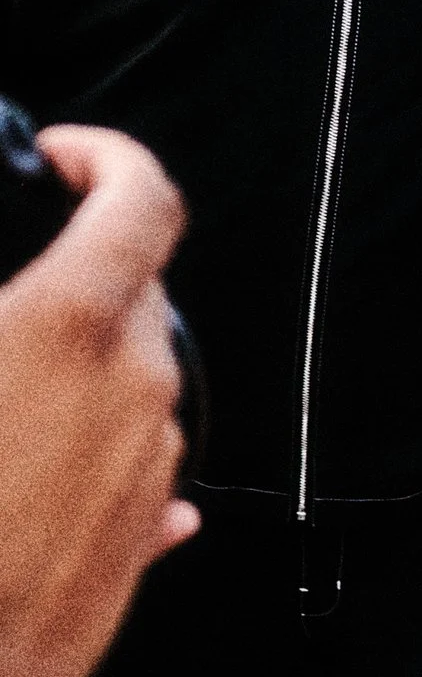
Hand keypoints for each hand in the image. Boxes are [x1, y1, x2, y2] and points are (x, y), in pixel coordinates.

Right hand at [0, 125, 193, 676]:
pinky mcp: (147, 520)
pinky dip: (83, 431)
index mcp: (74, 328)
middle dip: (72, 274)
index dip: (107, 155)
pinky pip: (125, 444)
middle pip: (131, 287)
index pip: (141, 198)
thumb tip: (12, 309)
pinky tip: (18, 460)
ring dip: (74, 360)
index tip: (63, 156)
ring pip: (129, 369)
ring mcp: (152, 456)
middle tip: (5, 296)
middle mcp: (135, 385)